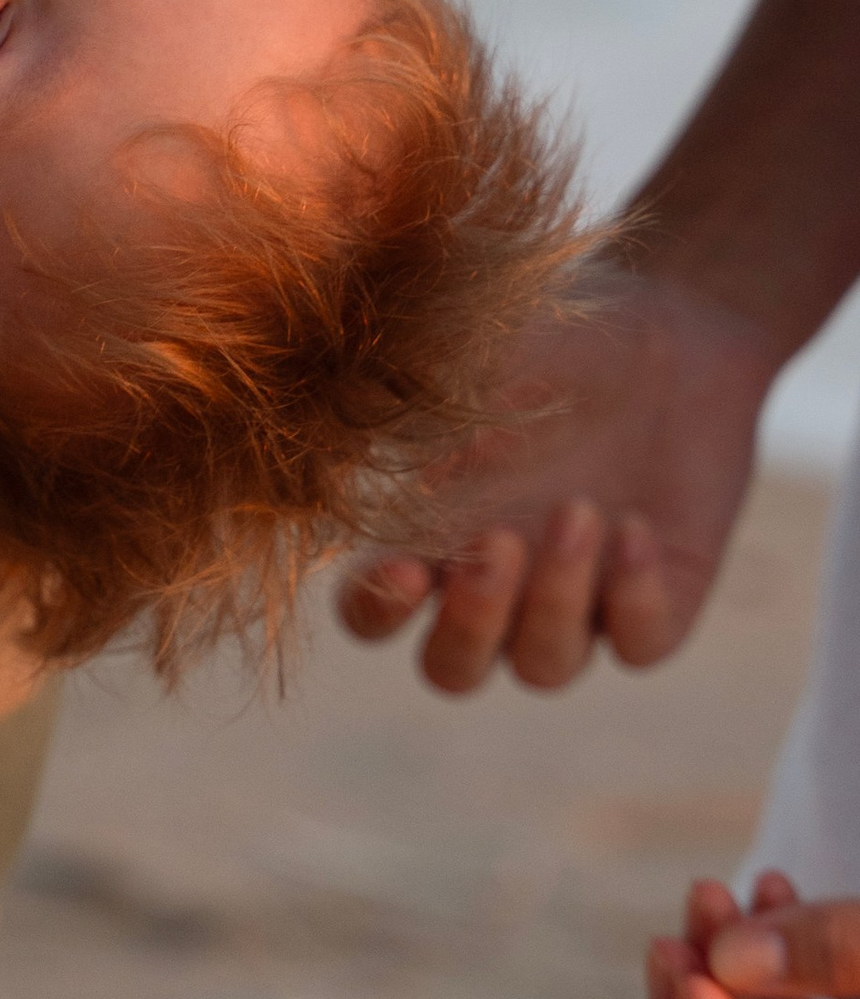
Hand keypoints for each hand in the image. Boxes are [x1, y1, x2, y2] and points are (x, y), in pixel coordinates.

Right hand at [336, 259, 773, 693]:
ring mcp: (579, 600)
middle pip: (453, 669)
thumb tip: (327, 432)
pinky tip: (639, 526)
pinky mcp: (660, 599)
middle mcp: (499, 584)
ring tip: (581, 508)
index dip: (378, 610)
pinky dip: (635, 600)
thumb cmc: (551, 341)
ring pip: (544, 669)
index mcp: (431, 535)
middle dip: (470, 626)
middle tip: (499, 544)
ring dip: (555, 601)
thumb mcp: (466, 360)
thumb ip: (395, 403)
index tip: (407, 568)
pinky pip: (640, 647)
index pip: (373, 613)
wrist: (671, 329)